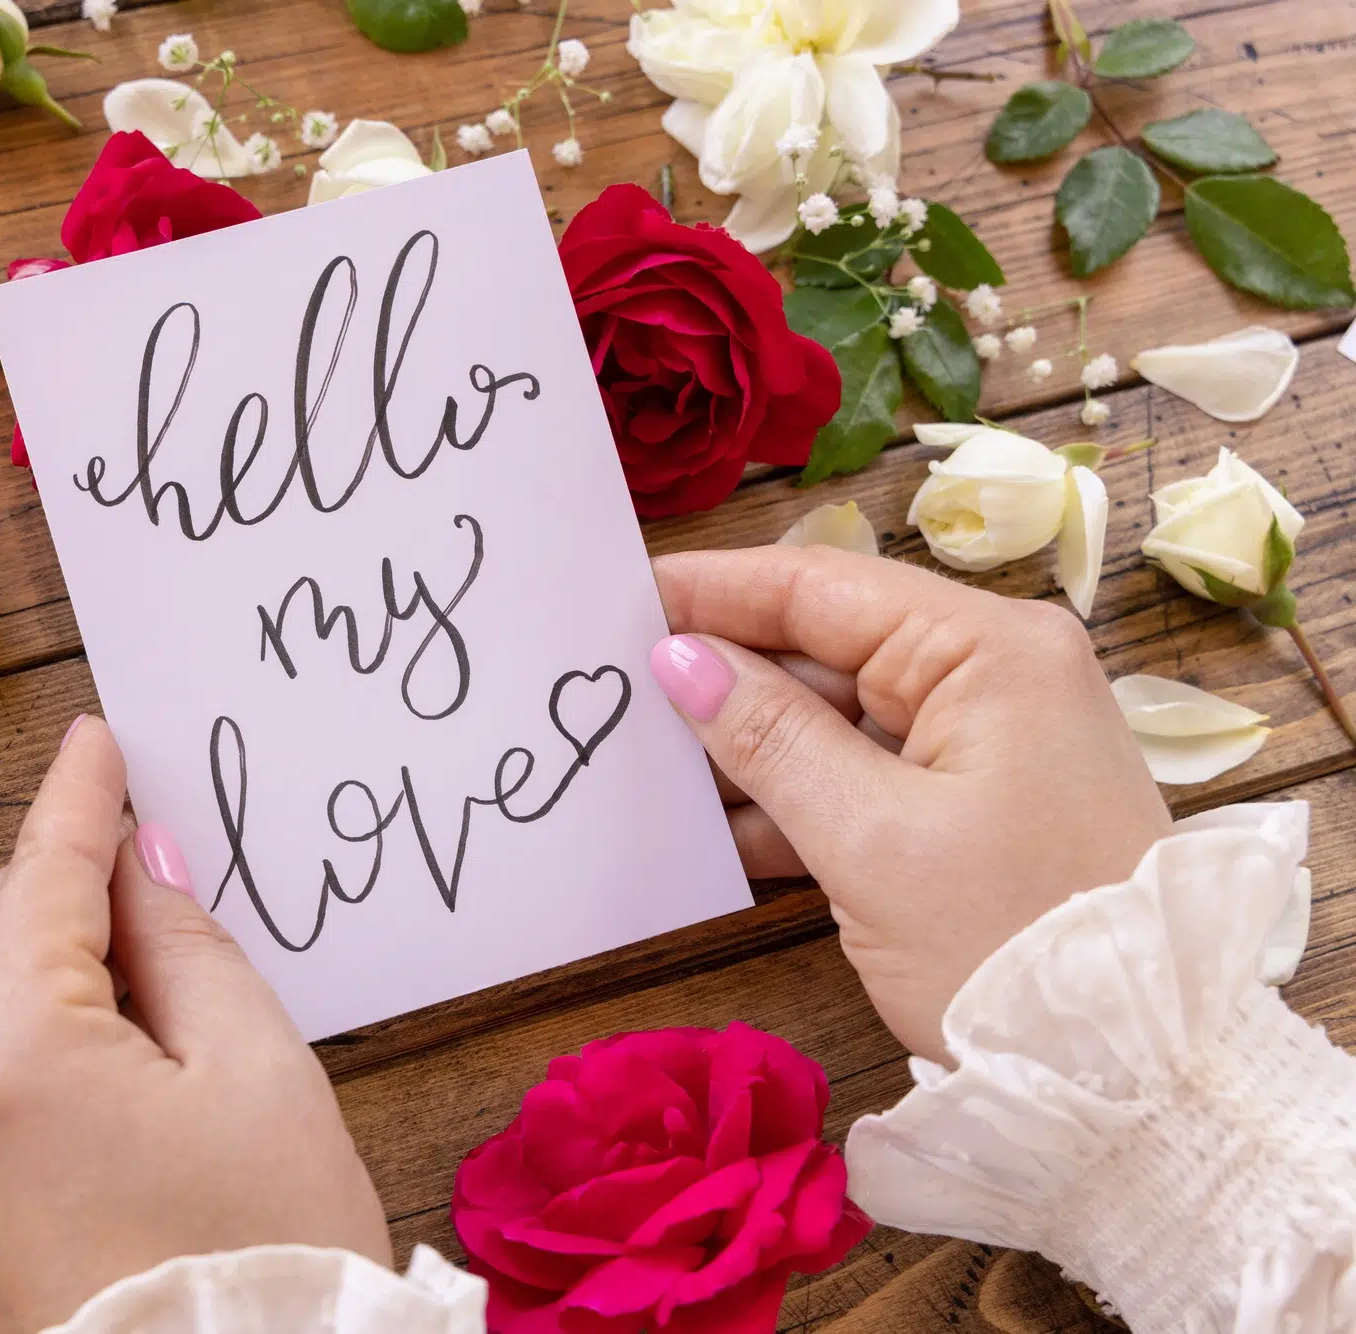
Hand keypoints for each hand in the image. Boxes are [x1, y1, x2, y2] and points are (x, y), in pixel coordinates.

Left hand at [0, 716, 390, 1331]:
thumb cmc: (261, 1248)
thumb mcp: (254, 1067)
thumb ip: (182, 942)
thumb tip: (138, 864)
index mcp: (10, 1049)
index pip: (47, 877)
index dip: (80, 798)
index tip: (98, 738)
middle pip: (1, 928)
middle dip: (68, 874)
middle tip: (143, 837)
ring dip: (49, 949)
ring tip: (143, 943)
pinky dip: (27, 1022)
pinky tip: (101, 1023)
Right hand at [648, 546, 1171, 1061]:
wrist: (1133, 1074)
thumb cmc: (1008, 944)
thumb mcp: (872, 840)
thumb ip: (769, 739)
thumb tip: (679, 659)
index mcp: (988, 651)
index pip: (822, 587)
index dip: (713, 589)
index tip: (615, 593)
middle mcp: (993, 676)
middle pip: (824, 648)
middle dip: (721, 674)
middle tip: (610, 686)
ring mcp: (985, 744)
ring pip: (834, 719)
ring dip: (746, 748)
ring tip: (638, 760)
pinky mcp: (973, 807)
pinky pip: (861, 777)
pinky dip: (792, 802)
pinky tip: (708, 828)